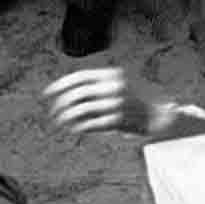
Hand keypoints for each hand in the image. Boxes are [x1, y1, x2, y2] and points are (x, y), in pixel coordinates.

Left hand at [43, 67, 160, 135]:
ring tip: (60, 121)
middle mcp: (114, 86)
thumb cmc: (132, 100)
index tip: (47, 93)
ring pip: (81, 110)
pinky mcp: (118, 120)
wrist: (157, 115)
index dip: (61, 84)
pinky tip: (74, 128)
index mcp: (112, 74)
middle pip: (78, 93)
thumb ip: (96, 85)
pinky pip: (90, 124)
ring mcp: (116, 103)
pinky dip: (79, 127)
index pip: (80, 76)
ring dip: (67, 116)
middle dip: (61, 103)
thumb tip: (65, 93)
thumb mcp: (116, 84)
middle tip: (53, 111)